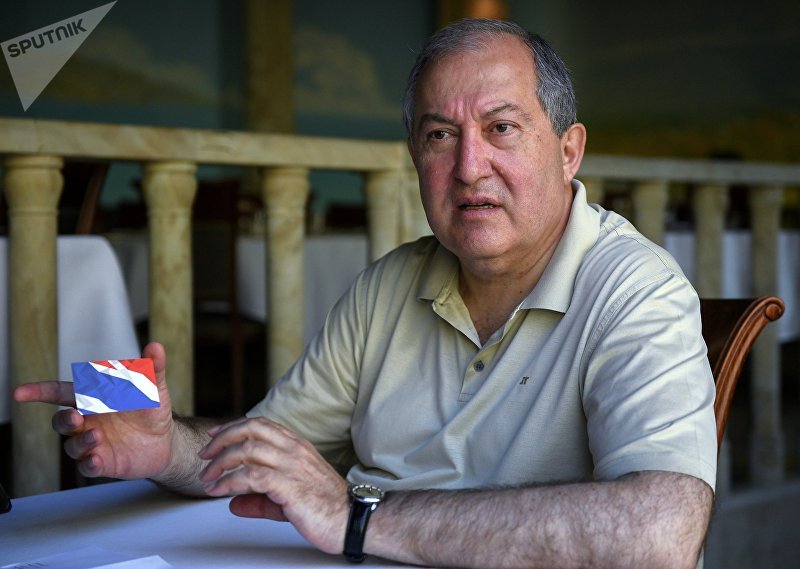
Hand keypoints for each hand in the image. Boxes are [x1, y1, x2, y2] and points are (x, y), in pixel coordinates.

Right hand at [13, 342, 174, 480]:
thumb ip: (152, 368)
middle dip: (64, 420)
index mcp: (94, 399)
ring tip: (97, 436)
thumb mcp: (154, 387)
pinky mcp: (103, 462)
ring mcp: (93, 443)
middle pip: (62, 421)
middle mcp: (88, 421)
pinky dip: (89, 463)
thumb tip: (155, 347)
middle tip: (76, 417)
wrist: (166, 439)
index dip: (40, 392)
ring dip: (81, 441)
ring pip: (72, 445)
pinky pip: (87, 466)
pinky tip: (96, 459)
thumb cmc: (151, 410)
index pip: (62, 393)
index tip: (21, 392)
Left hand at [198, 417, 349, 554]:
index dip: (234, 426)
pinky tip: (219, 491)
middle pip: (251, 429)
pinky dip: (229, 482)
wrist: (351, 520)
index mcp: (297, 446)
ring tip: (208, 478)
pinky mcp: (288, 485)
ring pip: (247, 450)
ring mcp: (292, 465)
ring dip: (221, 463)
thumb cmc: (326, 507)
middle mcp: (294, 450)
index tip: (215, 435)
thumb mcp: (288, 499)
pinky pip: (251, 477)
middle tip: (206, 455)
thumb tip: (235, 504)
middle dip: (222, 439)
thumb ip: (260, 499)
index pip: (261, 424)